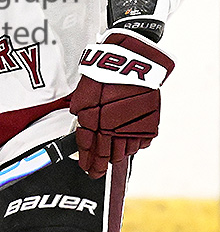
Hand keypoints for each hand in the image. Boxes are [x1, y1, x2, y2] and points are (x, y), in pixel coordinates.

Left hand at [70, 29, 173, 178]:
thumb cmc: (106, 72)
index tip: (86, 169)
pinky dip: (132, 144)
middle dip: (100, 164)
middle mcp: (116, 129)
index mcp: (97, 122)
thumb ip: (82, 112)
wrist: (134, 61)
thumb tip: (80, 128)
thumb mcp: (85, 91)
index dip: (87, 161)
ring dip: (116, 155)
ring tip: (110, 157)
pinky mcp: (150, 124)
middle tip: (96, 171)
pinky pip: (140, 143)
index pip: (90, 150)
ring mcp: (135, 128)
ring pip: (124, 152)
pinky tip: (126, 141)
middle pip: (108, 155)